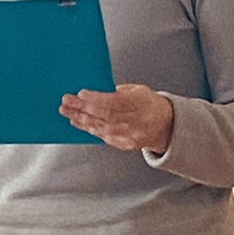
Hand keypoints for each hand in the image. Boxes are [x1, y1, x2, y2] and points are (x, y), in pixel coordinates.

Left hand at [60, 84, 175, 153]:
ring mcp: (132, 135)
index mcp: (141, 103)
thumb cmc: (149, 103)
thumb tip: (95, 90)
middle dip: (83, 109)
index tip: (80, 94)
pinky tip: (78, 123)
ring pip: (102, 128)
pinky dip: (90, 129)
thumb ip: (118, 91)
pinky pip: (104, 137)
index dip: (96, 99)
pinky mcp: (127, 144)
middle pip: (105, 115)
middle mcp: (137, 120)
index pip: (115, 102)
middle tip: (66, 102)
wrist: (166, 125)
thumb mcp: (138, 90)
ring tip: (67, 112)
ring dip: (82, 120)